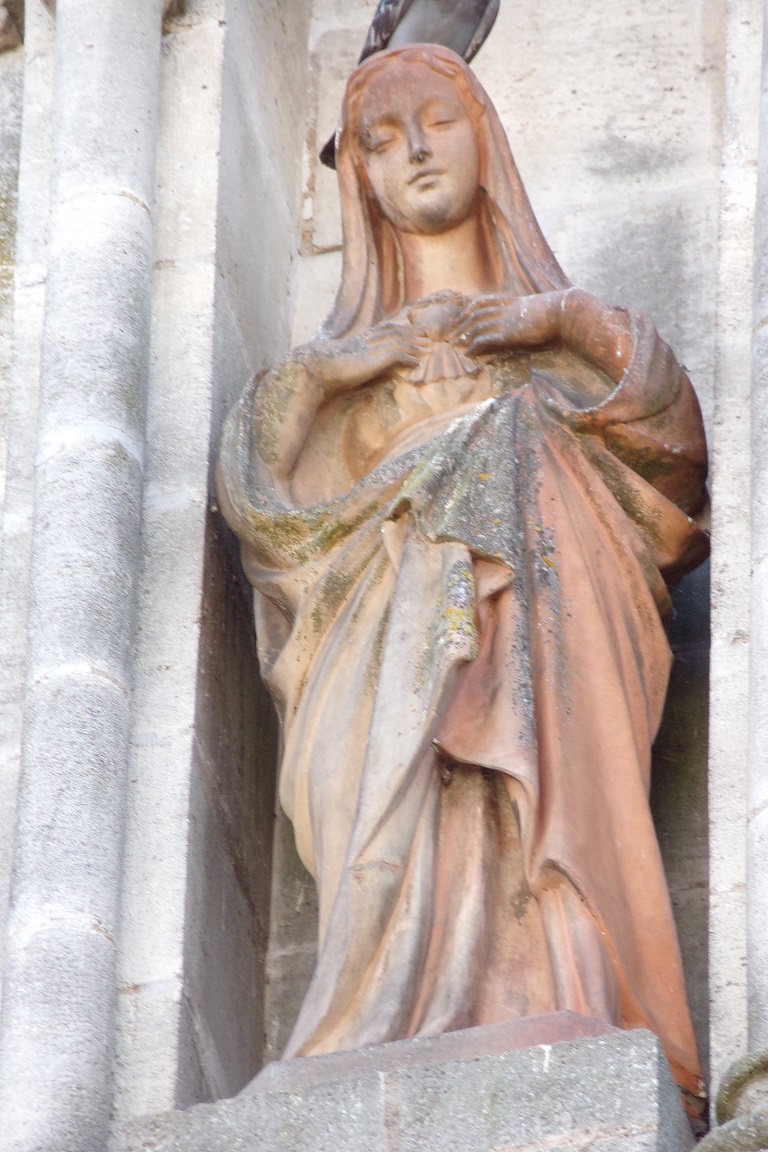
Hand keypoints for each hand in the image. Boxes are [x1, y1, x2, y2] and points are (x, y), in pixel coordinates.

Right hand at [300, 320, 430, 394]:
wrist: (314, 369)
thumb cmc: (322, 370)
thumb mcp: (339, 363)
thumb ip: (351, 362)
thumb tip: (353, 367)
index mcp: (359, 340)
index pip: (384, 330)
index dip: (399, 330)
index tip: (411, 331)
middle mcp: (366, 341)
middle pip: (395, 332)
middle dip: (412, 334)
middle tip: (427, 336)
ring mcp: (370, 348)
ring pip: (399, 341)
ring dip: (415, 345)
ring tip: (428, 349)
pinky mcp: (372, 358)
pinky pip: (397, 354)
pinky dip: (408, 358)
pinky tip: (417, 363)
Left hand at [449, 291, 567, 356]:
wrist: (566, 313)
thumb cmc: (559, 314)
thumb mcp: (540, 311)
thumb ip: (529, 315)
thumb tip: (528, 322)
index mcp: (513, 301)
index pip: (484, 301)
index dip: (470, 308)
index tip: (462, 315)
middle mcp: (506, 309)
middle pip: (476, 312)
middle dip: (461, 322)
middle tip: (451, 333)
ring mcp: (507, 320)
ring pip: (477, 325)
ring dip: (464, 335)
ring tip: (455, 344)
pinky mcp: (509, 334)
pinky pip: (485, 339)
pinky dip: (474, 346)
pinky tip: (468, 353)